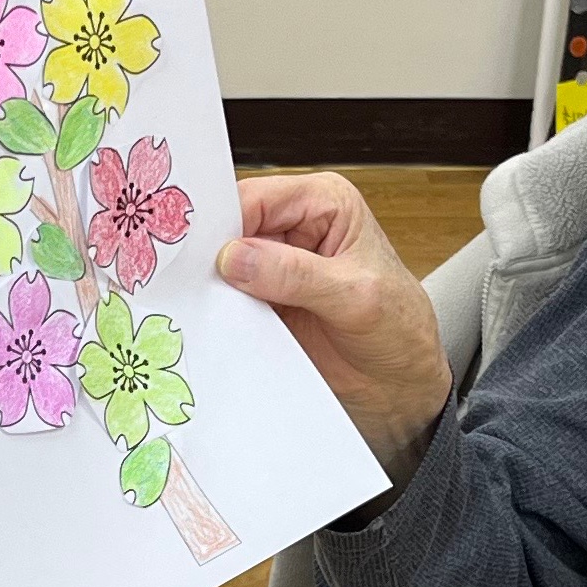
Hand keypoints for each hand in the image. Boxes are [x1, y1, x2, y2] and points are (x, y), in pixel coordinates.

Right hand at [218, 174, 452, 482]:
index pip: (255, 199)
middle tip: (186, 281)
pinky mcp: (264, 302)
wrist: (400, 388)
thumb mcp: (355, 296)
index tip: (196, 254)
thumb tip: (235, 257)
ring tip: (197, 306)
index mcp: (323, 203)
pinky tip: (209, 325)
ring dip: (211, 288)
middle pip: (230, 228)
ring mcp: (276, 266)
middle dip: (209, 255)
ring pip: (222, 265)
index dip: (222, 223)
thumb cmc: (399, 329)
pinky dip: (217, 312)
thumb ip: (296, 274)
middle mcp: (295, 227)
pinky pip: (227, 300)